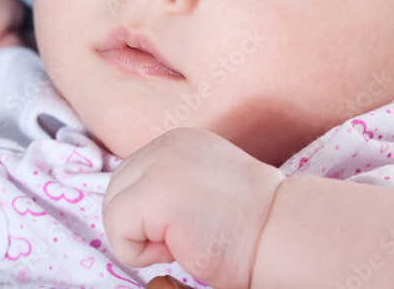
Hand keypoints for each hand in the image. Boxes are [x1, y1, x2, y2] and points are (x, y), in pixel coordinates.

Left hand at [103, 128, 284, 288]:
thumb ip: (170, 181)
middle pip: (115, 190)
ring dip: (141, 238)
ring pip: (113, 211)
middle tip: (186, 234)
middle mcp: (167, 143)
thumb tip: (130, 205)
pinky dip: (140, 253)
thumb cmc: (249, 225)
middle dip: (140, 223)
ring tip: (186, 238)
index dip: (150, 213)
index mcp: (179, 140)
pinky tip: (181, 246)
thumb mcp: (204, 185)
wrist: (280, 233)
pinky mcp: (155, 194)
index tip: (190, 221)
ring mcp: (160, 165)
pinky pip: (118, 232)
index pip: (131, 176)